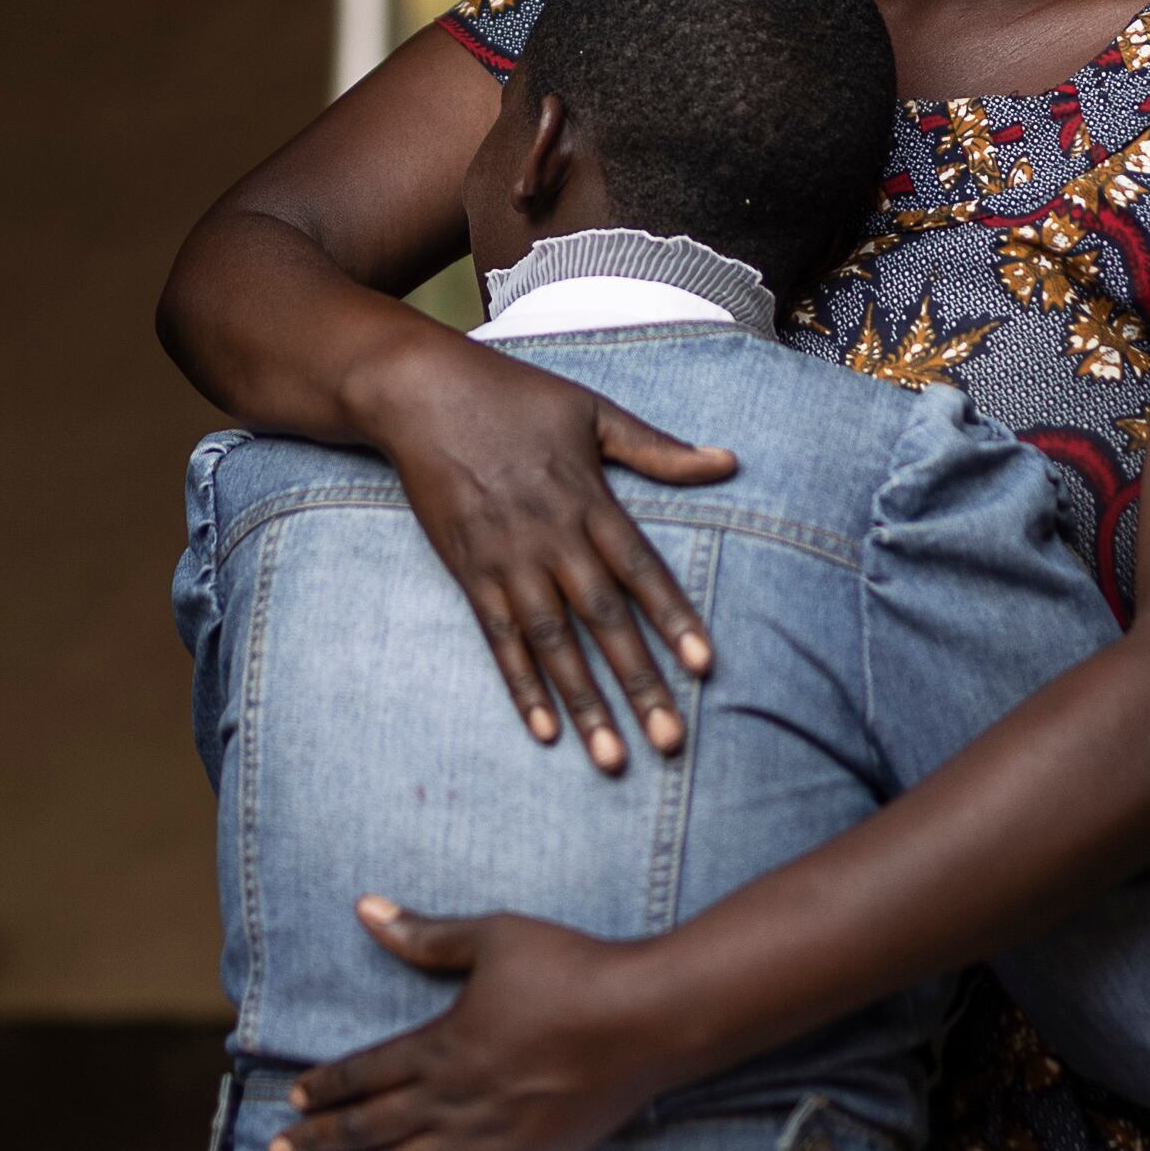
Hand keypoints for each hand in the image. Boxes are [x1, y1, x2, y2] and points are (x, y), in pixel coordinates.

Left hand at [268, 902, 674, 1150]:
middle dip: (319, 1145)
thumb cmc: (573, 969)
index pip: (366, 1075)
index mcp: (444, 1045)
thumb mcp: (495, 938)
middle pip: (370, 1130)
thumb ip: (426, 934)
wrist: (647, 1019)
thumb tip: (365, 908)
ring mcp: (488, 1140)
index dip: (325, 1089)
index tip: (293, 1102)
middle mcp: (456, 1101)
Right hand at [351, 334, 734, 771]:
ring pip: (553, 643)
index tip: (704, 666)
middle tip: (671, 740)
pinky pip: (498, 639)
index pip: (640, 570)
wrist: (420, 393)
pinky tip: (545, 731)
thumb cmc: (514, 397)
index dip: (674, 618)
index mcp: (588, 498)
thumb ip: (659, 450)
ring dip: (585, 702)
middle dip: (640, 682)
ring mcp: (505, 559)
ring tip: (613, 757)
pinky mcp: (468, 572)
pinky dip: (522, 685)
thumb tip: (729, 462)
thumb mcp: (594, 411)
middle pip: (603, 620)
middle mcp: (550, 536)